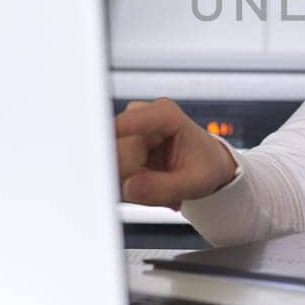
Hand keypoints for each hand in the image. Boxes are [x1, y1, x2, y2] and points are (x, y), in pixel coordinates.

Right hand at [115, 99, 237, 207]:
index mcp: (164, 115)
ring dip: (131, 184)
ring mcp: (128, 130)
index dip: (107, 142)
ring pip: (110, 165)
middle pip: (115, 153)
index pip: (123, 124)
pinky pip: (112, 171)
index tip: (96, 160)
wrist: (208, 166)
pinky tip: (148, 184)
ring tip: (159, 185)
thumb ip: (162, 187)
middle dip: (133, 179)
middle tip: (162, 190)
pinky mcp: (120, 144)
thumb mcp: (194, 182)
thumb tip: (129, 187)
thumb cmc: (206, 166)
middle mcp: (142, 116)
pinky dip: (128, 185)